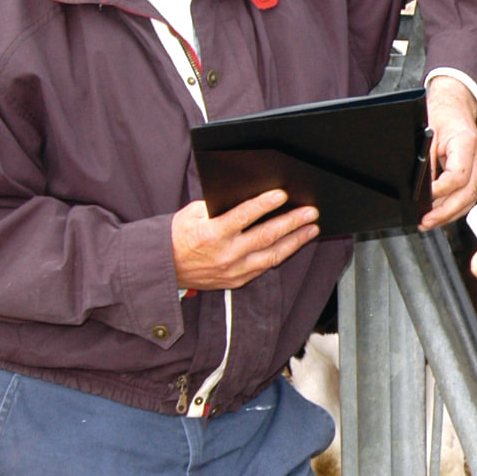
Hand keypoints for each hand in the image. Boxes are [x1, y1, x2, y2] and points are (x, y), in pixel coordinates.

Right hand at [172, 191, 317, 290]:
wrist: (164, 268)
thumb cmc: (179, 236)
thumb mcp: (193, 214)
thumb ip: (218, 205)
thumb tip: (246, 194)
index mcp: (212, 234)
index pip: (243, 216)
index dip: (264, 205)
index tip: (282, 195)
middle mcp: (225, 254)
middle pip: (265, 236)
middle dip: (291, 223)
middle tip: (311, 212)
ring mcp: (233, 270)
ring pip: (271, 255)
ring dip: (295, 241)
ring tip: (312, 228)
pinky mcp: (236, 281)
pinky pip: (263, 267)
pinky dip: (280, 254)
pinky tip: (293, 244)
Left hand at [421, 77, 476, 228]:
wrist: (455, 103)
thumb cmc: (441, 113)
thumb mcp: (427, 132)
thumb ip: (426, 161)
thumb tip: (420, 189)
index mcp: (467, 143)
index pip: (458, 176)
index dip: (440, 192)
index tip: (424, 201)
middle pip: (467, 193)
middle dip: (446, 212)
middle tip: (426, 221)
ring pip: (470, 198)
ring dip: (450, 213)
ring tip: (430, 222)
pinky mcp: (476, 170)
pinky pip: (468, 193)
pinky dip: (455, 206)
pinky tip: (441, 213)